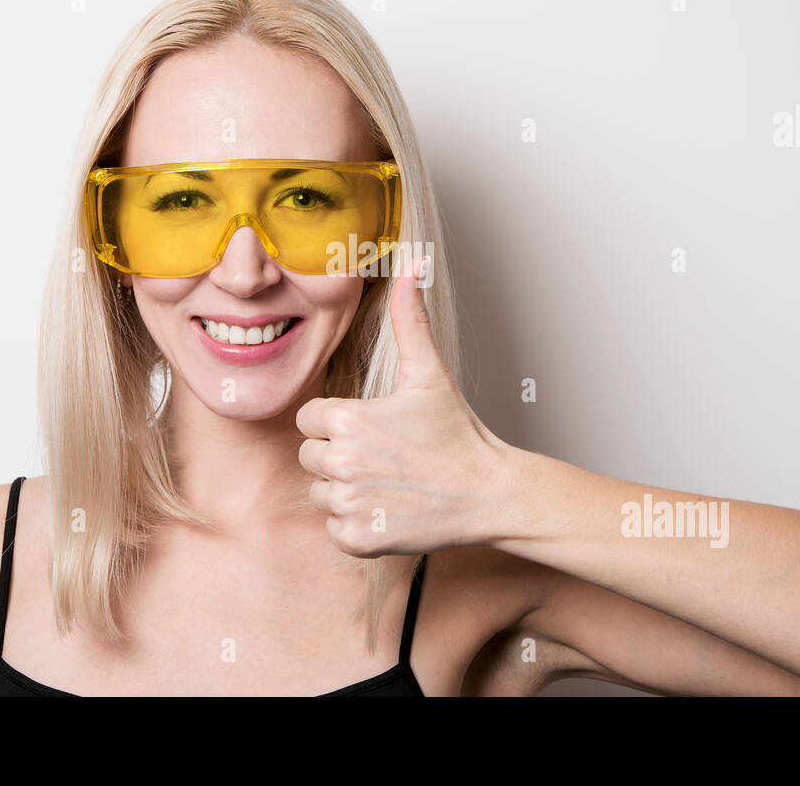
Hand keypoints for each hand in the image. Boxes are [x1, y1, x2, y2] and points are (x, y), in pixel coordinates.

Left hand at [296, 256, 512, 556]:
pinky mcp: (357, 539)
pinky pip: (335, 527)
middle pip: (310, 456)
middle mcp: (339, 462)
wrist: (489, 493)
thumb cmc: (457, 432)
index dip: (338, 422)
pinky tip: (390, 508)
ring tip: (389, 481)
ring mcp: (348, 503)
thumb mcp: (428, 371)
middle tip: (386, 455)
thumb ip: (409, 315)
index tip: (374, 428)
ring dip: (347, 489)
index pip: (310, 419)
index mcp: (345, 418)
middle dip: (339, 455)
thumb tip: (413, 260)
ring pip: (321, 492)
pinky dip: (358, 523)